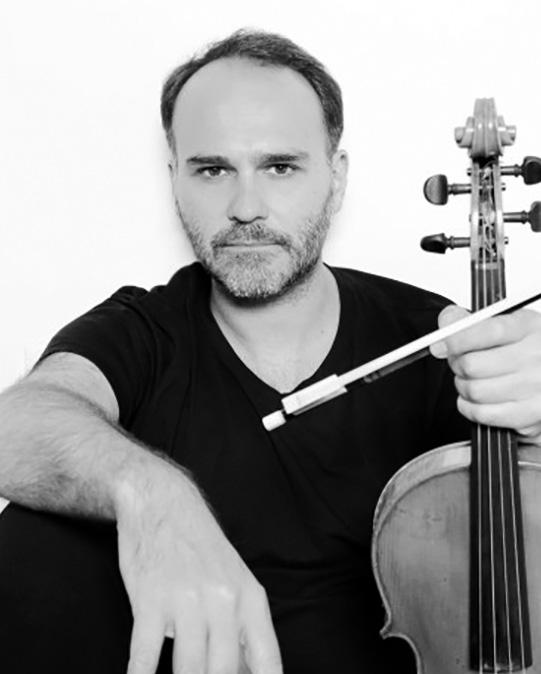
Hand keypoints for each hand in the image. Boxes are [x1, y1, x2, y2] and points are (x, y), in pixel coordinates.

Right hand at [114, 462, 281, 673]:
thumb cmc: (199, 548)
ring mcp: (186, 598)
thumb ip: (241, 626)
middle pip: (224, 671)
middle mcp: (223, 599)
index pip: (267, 659)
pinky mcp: (150, 598)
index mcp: (250, 597)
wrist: (163, 502)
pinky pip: (146, 654)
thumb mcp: (233, 578)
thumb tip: (244, 673)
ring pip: (189, 668)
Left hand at [430, 304, 540, 443]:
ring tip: (472, 381)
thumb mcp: (509, 326)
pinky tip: (475, 401)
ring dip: (463, 387)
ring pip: (474, 390)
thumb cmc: (532, 352)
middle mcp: (536, 356)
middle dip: (457, 365)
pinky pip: (483, 413)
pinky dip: (470, 408)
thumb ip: (473, 322)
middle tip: (460, 364)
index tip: (443, 344)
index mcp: (529, 327)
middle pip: (472, 364)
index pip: (485, 331)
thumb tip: (447, 321)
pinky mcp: (532, 413)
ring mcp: (536, 386)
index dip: (456, 339)